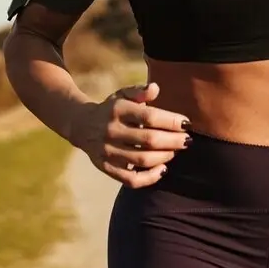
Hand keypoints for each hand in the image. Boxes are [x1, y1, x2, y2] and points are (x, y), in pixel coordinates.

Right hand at [70, 82, 189, 186]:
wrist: (81, 125)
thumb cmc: (112, 109)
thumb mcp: (122, 94)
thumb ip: (139, 91)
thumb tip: (156, 88)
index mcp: (118, 110)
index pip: (149, 116)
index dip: (171, 121)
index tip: (186, 123)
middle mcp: (111, 130)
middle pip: (149, 139)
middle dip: (174, 141)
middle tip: (187, 140)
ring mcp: (108, 151)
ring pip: (142, 159)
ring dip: (165, 156)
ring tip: (175, 151)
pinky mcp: (106, 167)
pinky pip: (131, 179)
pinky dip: (150, 177)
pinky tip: (162, 169)